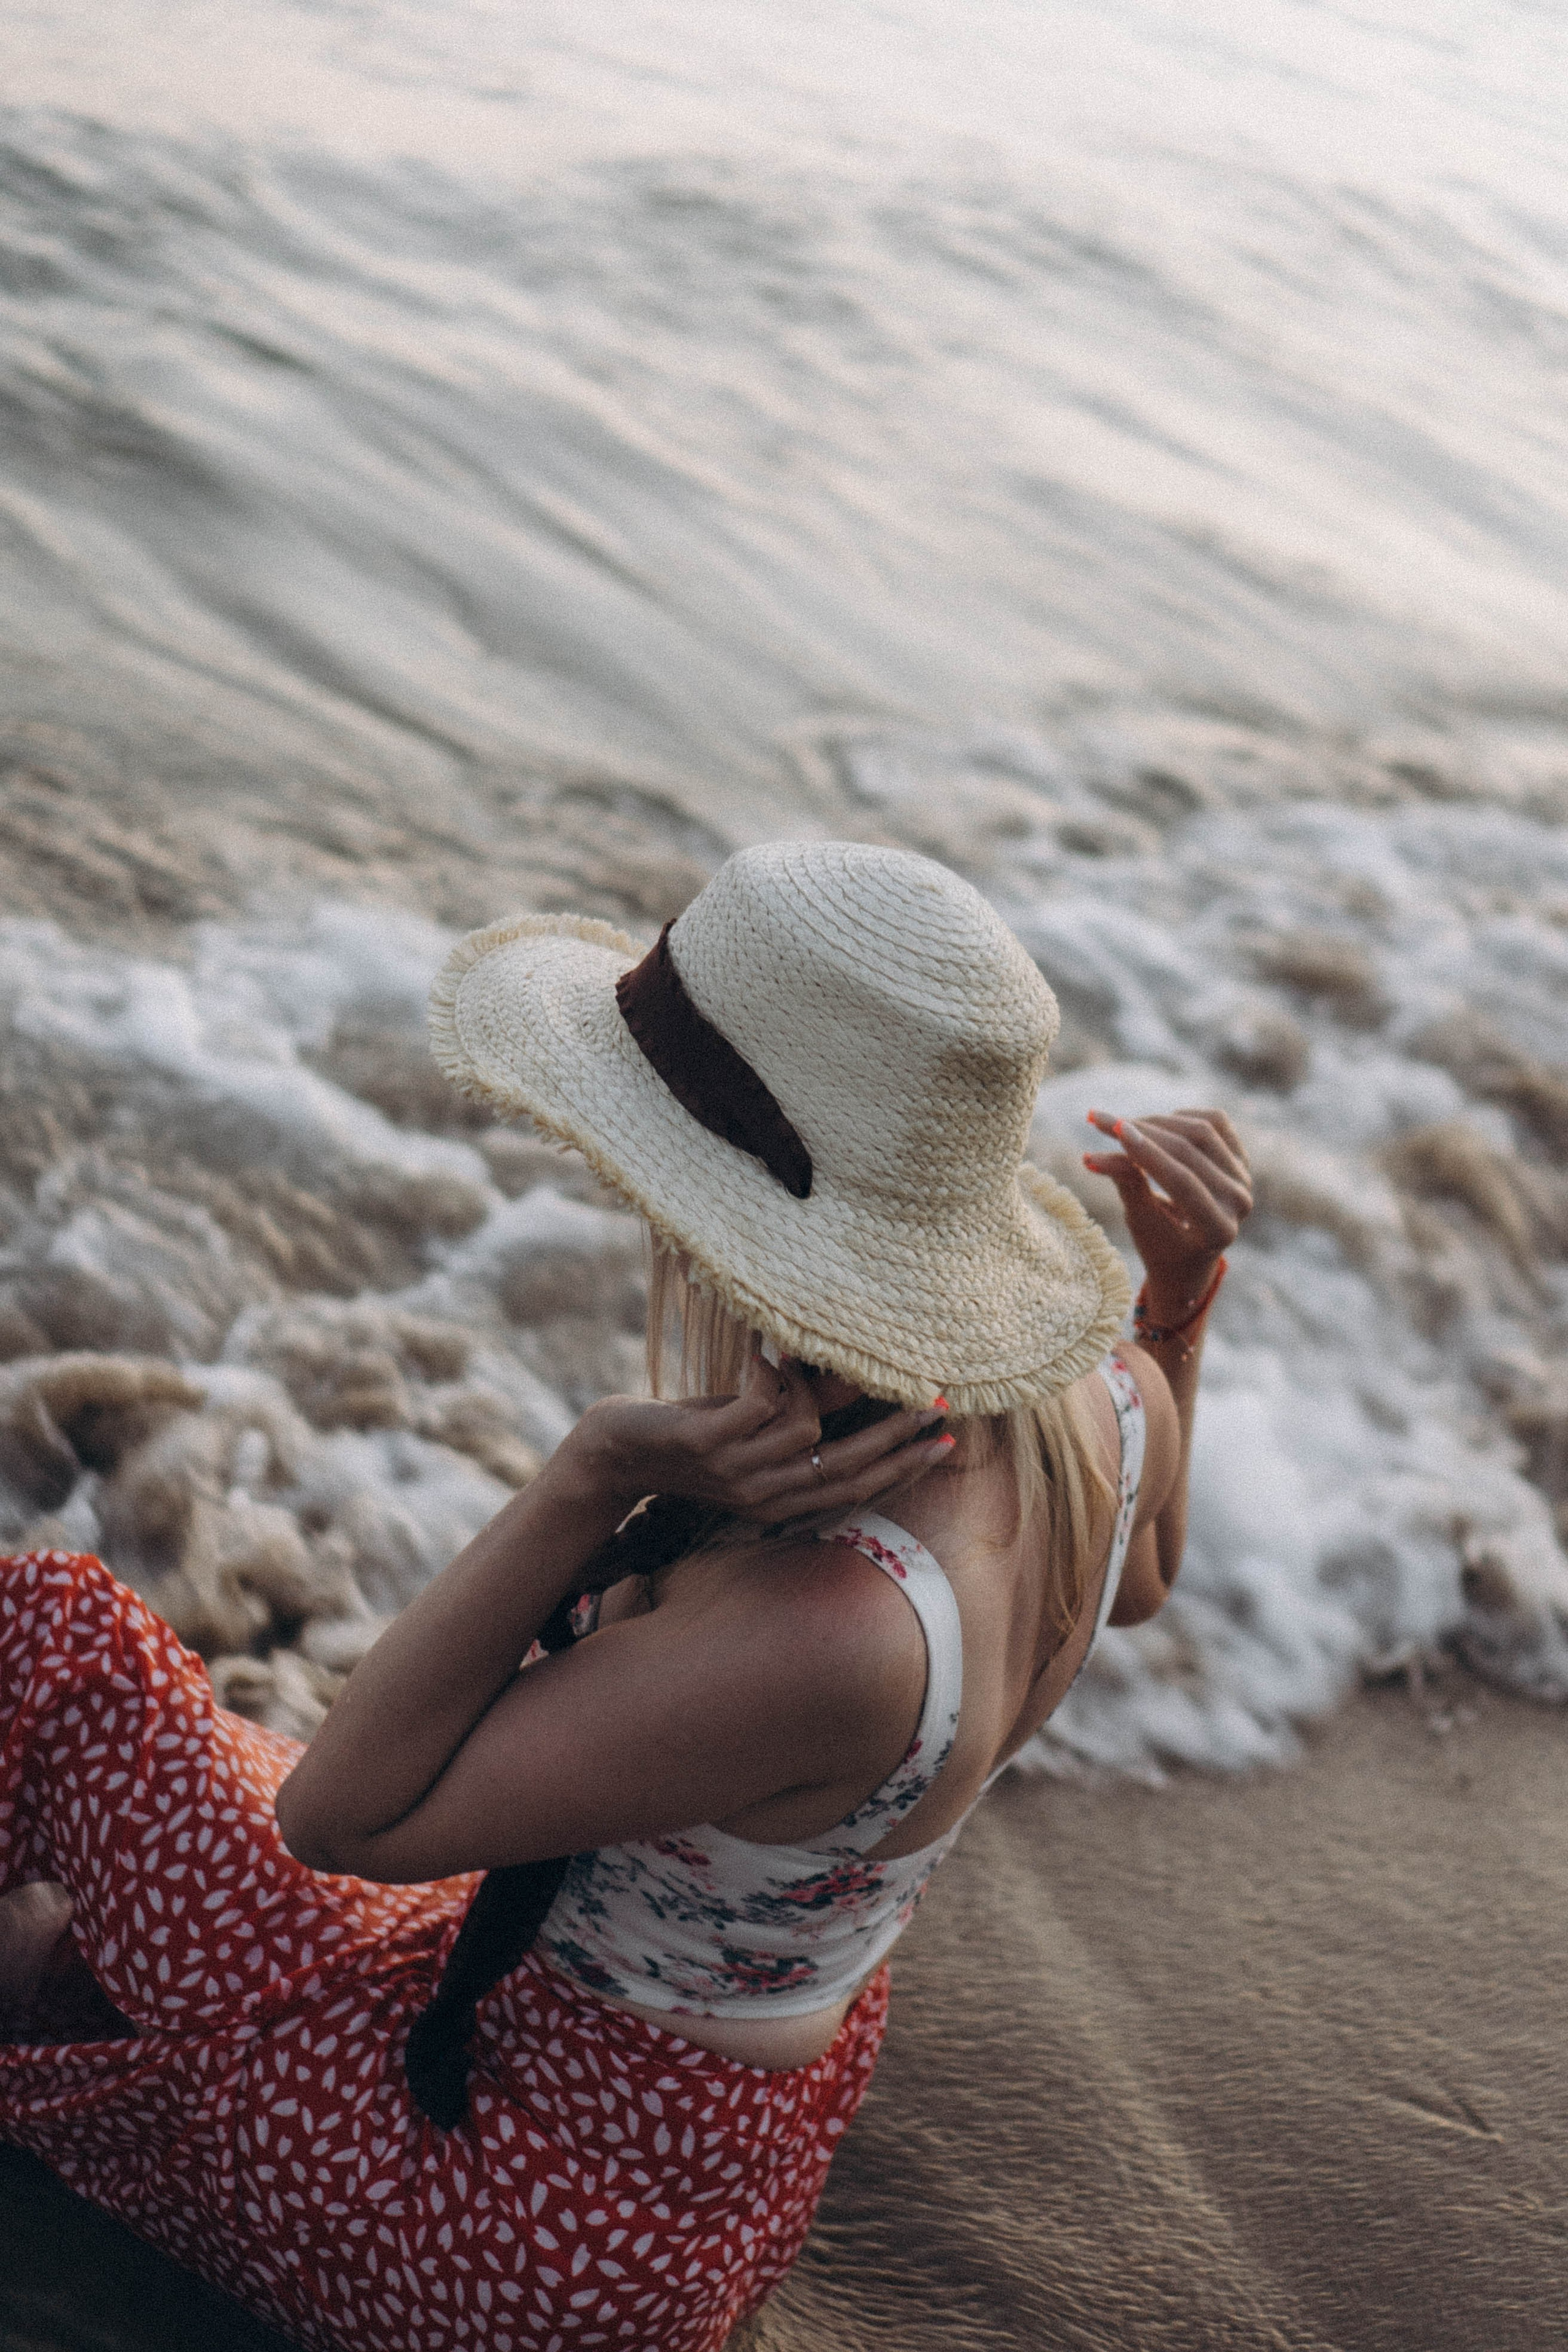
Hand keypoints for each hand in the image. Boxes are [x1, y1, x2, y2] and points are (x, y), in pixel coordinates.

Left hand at [561, 1350, 954, 1526]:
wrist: (614, 1455)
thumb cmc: (687, 1436)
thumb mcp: (753, 1427)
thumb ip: (803, 1412)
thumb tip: (854, 1383)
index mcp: (781, 1498)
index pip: (857, 1486)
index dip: (904, 1464)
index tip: (948, 1442)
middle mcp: (765, 1495)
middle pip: (849, 1466)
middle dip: (896, 1432)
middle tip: (935, 1401)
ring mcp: (737, 1474)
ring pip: (805, 1427)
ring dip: (804, 1382)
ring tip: (786, 1359)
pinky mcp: (709, 1446)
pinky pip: (763, 1402)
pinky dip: (767, 1370)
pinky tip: (756, 1357)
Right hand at [1083, 1107, 1251, 1315]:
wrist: (1190, 1257)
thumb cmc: (1160, 1246)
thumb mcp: (1139, 1222)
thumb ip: (1126, 1185)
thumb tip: (1093, 1156)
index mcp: (1220, 1230)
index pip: (1182, 1181)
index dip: (1146, 1153)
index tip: (1113, 1129)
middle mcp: (1240, 1202)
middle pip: (1190, 1150)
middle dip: (1142, 1131)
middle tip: (1102, 1121)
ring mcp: (1244, 1178)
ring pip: (1201, 1131)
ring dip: (1157, 1122)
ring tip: (1123, 1126)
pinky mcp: (1241, 1158)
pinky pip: (1215, 1121)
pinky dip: (1182, 1118)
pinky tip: (1157, 1126)